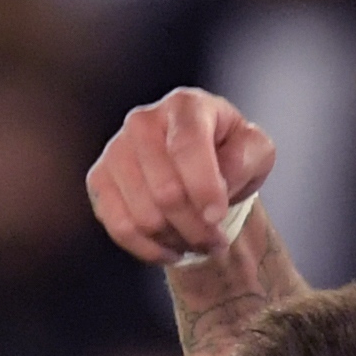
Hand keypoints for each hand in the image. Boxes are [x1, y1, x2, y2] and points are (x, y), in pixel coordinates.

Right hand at [88, 87, 276, 266]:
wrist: (198, 166)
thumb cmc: (229, 154)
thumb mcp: (256, 150)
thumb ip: (246, 158)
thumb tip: (221, 179)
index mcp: (185, 105)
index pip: (187, 147)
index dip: (204, 189)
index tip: (218, 218)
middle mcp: (143, 121)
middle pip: (165, 192)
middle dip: (196, 227)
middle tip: (217, 242)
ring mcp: (116, 149)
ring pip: (143, 215)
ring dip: (177, 241)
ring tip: (196, 242)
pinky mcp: (99, 179)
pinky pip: (120, 227)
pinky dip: (150, 249)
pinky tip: (171, 250)